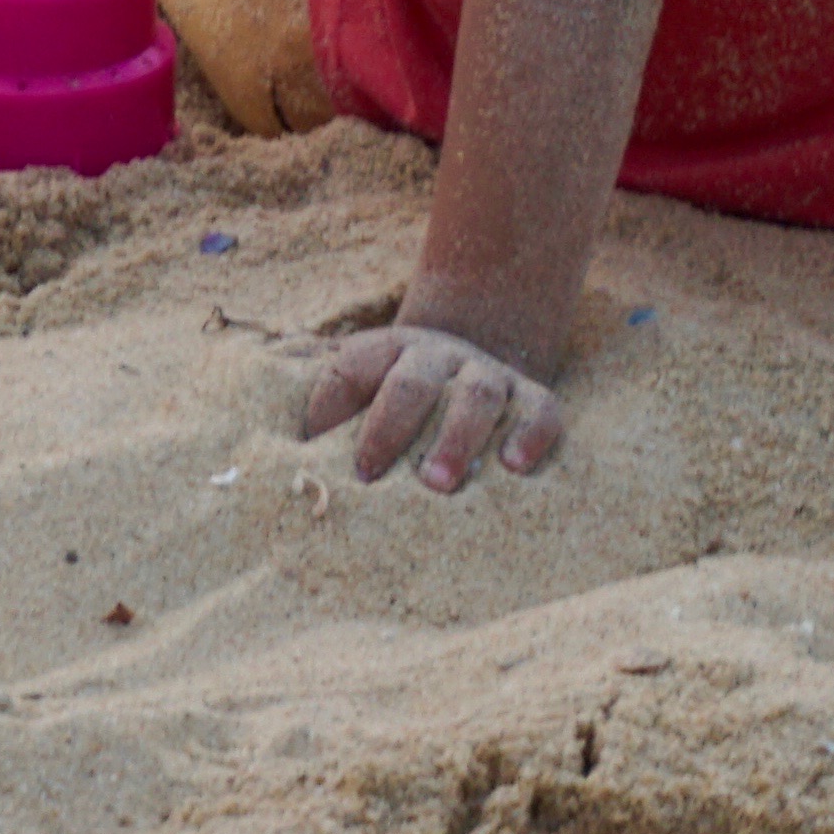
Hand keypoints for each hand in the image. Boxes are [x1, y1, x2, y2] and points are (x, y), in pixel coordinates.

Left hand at [294, 324, 570, 492]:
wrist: (471, 359)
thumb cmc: (400, 398)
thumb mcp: (363, 393)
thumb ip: (330, 418)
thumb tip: (292, 463)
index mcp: (387, 350)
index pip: (354, 368)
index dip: (336, 410)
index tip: (334, 463)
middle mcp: (439, 355)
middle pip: (414, 381)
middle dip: (393, 427)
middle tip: (376, 476)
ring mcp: (488, 373)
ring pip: (477, 393)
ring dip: (458, 437)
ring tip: (441, 483)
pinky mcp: (533, 395)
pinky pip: (540, 409)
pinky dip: (530, 434)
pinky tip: (516, 467)